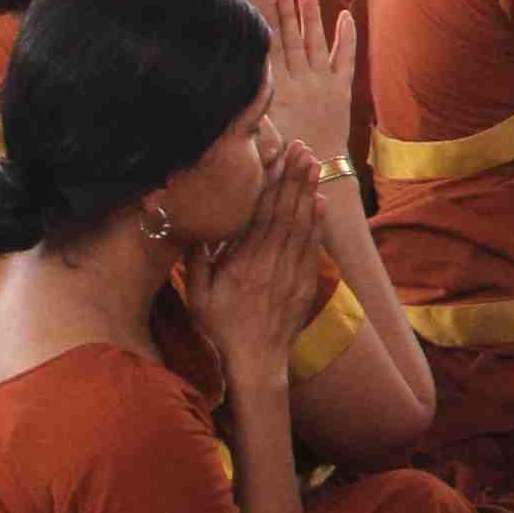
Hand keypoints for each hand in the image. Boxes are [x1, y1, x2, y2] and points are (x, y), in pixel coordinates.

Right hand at [187, 142, 328, 379]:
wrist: (256, 362)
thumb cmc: (221, 329)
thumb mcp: (197, 298)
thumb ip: (196, 262)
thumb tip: (194, 228)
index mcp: (245, 265)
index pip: (262, 216)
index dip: (272, 185)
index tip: (279, 159)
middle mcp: (272, 264)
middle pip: (286, 213)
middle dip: (295, 179)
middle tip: (303, 150)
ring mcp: (292, 273)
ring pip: (302, 226)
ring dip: (307, 193)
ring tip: (313, 164)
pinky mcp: (305, 283)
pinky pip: (312, 246)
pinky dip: (317, 222)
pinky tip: (319, 202)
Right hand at [258, 0, 354, 170]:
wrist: (319, 170)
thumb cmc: (284, 154)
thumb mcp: (259, 132)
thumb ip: (248, 110)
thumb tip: (224, 94)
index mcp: (277, 90)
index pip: (270, 50)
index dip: (266, 25)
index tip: (260, 2)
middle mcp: (300, 82)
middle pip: (291, 40)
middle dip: (286, 13)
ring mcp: (322, 83)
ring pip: (316, 43)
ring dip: (311, 17)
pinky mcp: (342, 89)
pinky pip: (346, 58)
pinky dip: (347, 37)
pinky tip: (347, 16)